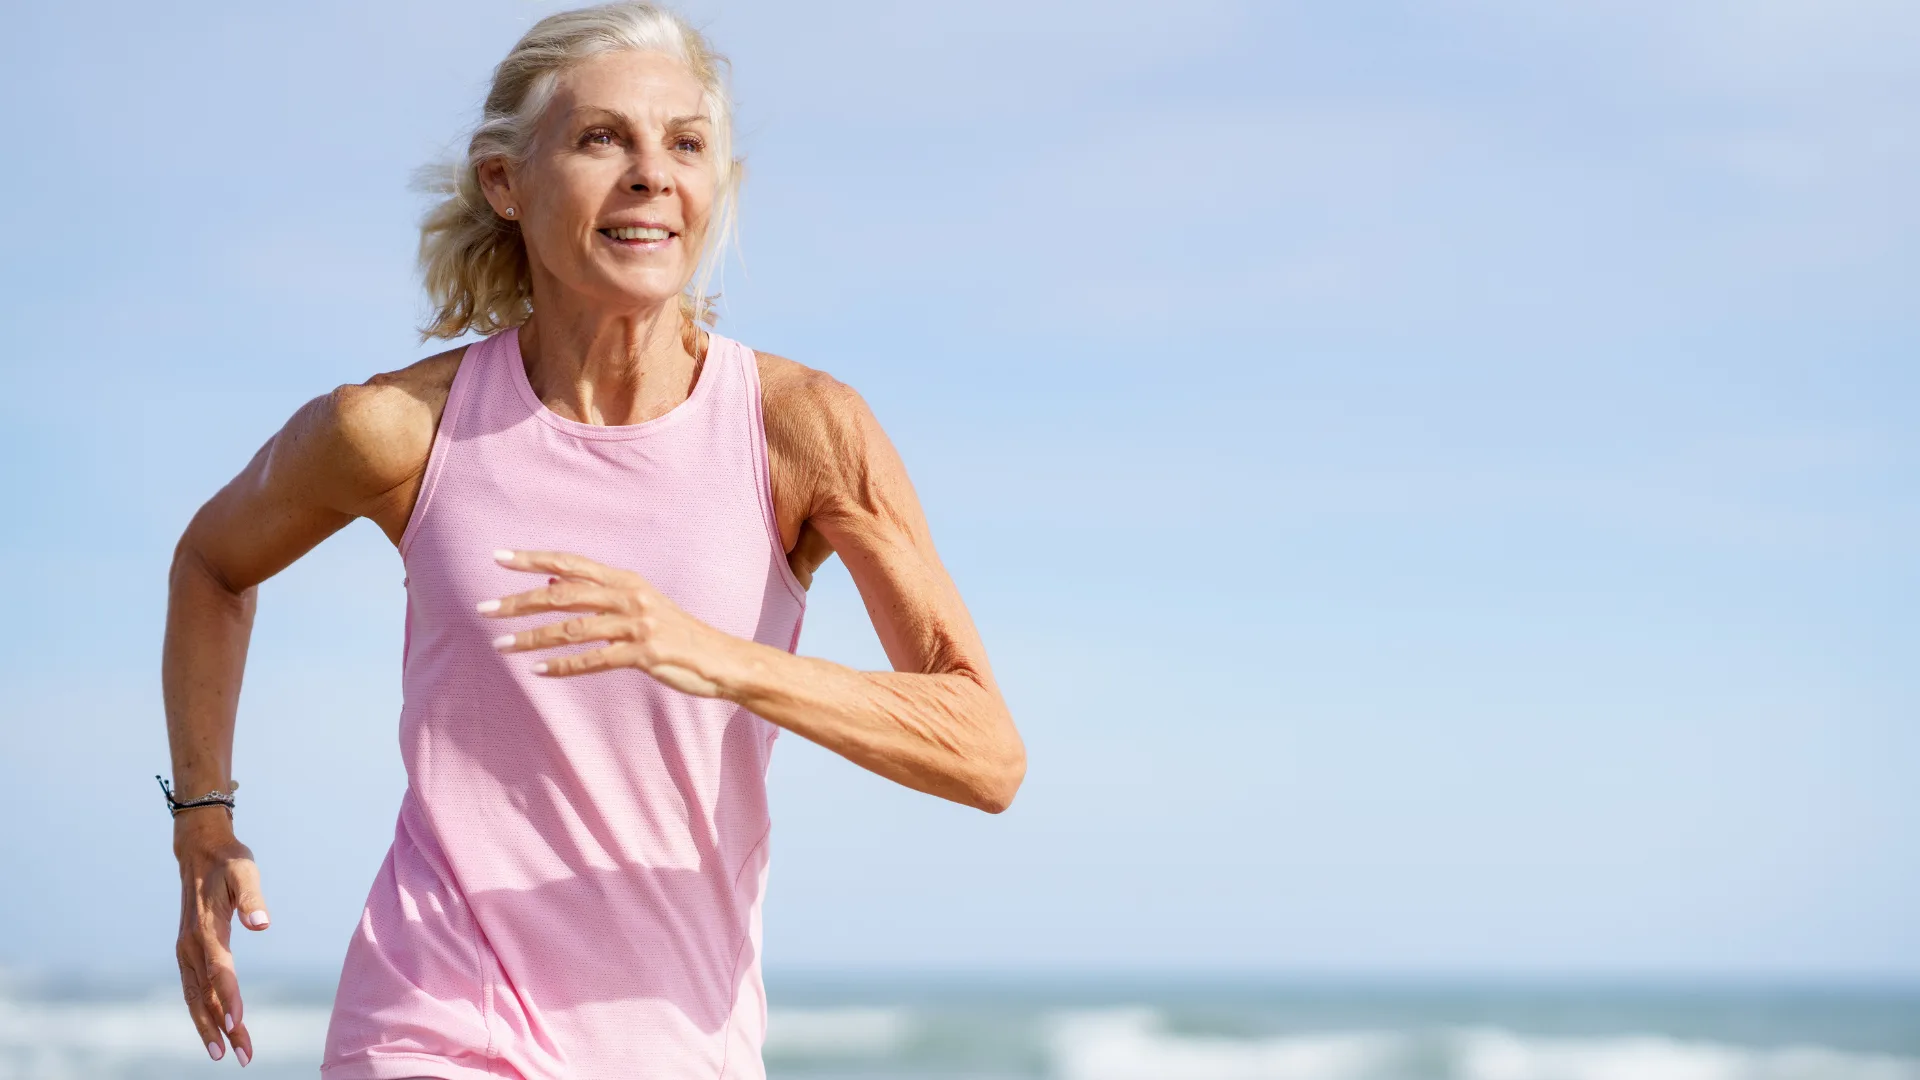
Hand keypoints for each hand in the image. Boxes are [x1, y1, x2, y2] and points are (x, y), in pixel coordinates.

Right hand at [172, 811, 269, 1065]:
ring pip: (196, 998)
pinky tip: (214, 1029)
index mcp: (206, 929)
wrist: (199, 851)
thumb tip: (262, 924)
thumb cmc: (230, 862)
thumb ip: (253, 898)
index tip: (239, 1024)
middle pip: (207, 994)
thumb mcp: (246, 872)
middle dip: (222, 1027)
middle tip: (240, 1055)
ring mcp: (186, 951)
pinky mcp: (188, 953)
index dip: (230, 997)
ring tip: (225, 1054)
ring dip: (210, 1027)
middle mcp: (191, 946)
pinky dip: (203, 1012)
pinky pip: (193, 989)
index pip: (220, 970)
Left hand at [479, 549, 745, 696]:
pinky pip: (594, 660)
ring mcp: (638, 625)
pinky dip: (562, 666)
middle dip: (519, 601)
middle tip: (484, 609)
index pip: (571, 564)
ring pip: (572, 629)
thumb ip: (599, 594)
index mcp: (627, 580)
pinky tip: (538, 671)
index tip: (498, 557)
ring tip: (501, 645)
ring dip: (532, 638)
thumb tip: (552, 584)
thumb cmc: (676, 632)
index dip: (533, 559)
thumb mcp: (640, 604)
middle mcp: (630, 596)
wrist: (721, 658)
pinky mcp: (644, 653)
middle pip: (563, 594)